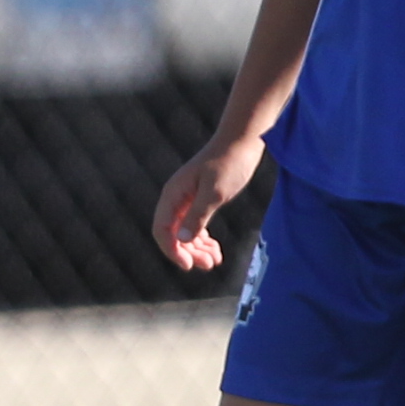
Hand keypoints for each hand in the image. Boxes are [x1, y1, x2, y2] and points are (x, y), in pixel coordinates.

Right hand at [152, 133, 263, 272]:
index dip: (172, 250)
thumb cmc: (228, 163)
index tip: (189, 265)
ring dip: (197, 249)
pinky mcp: (200, 199)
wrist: (242, 141)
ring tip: (215, 261)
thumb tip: (181, 239)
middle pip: (173, 234)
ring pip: (185, 232)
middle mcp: (176, 199)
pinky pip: (195, 225)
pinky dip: (204, 239)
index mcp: (174, 195)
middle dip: (189, 252)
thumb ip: (197, 216)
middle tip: (208, 265)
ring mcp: (187, 199)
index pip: (162, 230)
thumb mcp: (215, 192)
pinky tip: (216, 249)